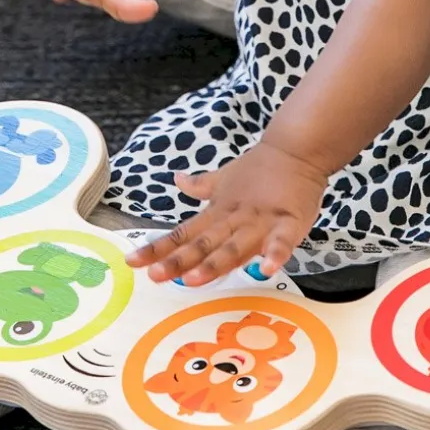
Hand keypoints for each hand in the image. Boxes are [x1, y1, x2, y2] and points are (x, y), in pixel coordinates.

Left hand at [125, 141, 328, 285]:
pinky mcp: (289, 223)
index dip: (158, 248)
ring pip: (234, 247)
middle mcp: (234, 220)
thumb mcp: (224, 178)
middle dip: (179, 261)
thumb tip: (177, 179)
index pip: (183, 234)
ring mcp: (260, 222)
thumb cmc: (260, 169)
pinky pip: (282, 241)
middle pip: (203, 244)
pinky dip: (275, 254)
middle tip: (156, 276)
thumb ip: (201, 185)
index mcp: (217, 213)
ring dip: (214, 263)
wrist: (296, 150)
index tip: (133, 261)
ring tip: (195, 279)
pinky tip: (266, 268)